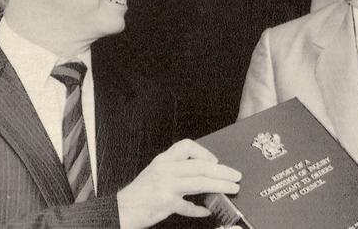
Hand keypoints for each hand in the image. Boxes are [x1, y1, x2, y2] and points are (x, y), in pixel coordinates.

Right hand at [116, 139, 241, 228]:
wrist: (121, 209)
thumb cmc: (140, 194)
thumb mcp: (156, 174)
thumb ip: (176, 171)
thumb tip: (204, 174)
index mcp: (163, 160)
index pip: (186, 146)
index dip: (204, 152)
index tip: (215, 161)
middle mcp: (165, 169)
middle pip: (200, 166)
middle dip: (222, 171)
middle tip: (236, 176)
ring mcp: (165, 186)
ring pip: (199, 182)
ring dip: (219, 185)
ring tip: (232, 188)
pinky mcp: (165, 203)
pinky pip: (188, 206)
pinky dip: (199, 209)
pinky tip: (207, 211)